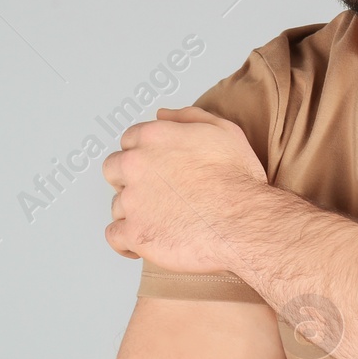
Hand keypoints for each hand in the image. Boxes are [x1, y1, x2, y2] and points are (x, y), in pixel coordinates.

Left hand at [101, 106, 266, 272]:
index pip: (129, 140)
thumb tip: (162, 115)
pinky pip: (113, 237)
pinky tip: (140, 243)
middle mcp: (135, 165)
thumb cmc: (238, 179)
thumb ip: (188, 117)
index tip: (156, 168)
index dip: (144, 154)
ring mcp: (132, 200)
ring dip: (133, 212)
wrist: (244, 222)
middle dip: (130, 179)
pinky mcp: (134, 232)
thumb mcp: (223, 131)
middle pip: (114, 169)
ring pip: (117, 204)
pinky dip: (125, 241)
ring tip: (161, 221)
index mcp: (154, 137)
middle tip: (156, 193)